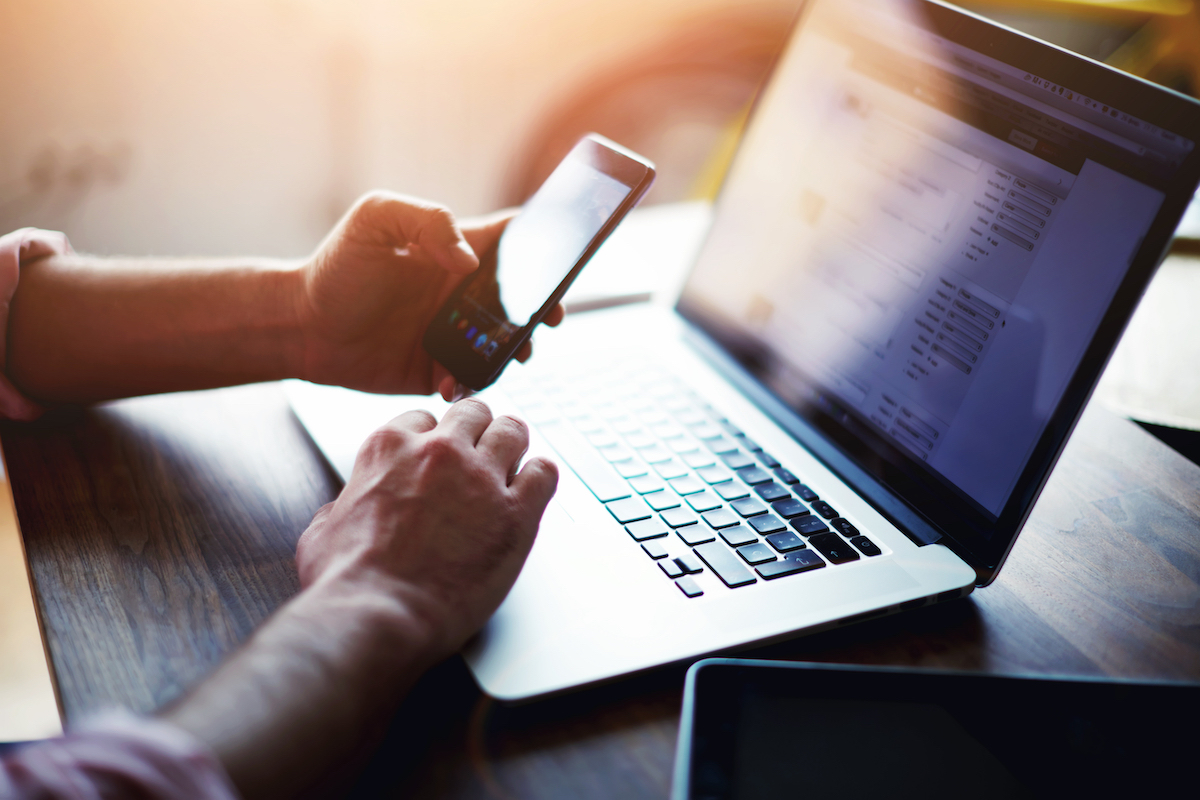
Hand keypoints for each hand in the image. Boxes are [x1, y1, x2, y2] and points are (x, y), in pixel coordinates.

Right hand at [294, 398, 557, 660]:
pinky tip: (532, 490)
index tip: (439, 455)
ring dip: (513, 445)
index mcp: (390, 447)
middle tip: (480, 452)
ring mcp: (482, 478)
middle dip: (478, 430)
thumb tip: (341, 512)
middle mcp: (440, 452)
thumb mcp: (323, 530)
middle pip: (474, 413)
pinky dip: (540, 478)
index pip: (424, 418)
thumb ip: (340, 508)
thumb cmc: (348, 581)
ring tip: (513, 463)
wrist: (379, 615)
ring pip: (513, 431)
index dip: (434, 438)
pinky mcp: (516, 513)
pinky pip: (545, 473)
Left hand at [295, 192, 564, 399]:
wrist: (300, 327)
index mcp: (455, 251)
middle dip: (546, 306)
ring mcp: (454, 333)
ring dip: (519, 348)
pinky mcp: (439, 369)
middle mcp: (462, 293)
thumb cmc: (336, 268)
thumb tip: (471, 261)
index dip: (545, 243)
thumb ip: (427, 221)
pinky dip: (475, 381)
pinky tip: (456, 379)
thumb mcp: (375, 219)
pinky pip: (473, 378)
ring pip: (507, 342)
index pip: (513, 240)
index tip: (565, 256)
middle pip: (523, 297)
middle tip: (550, 317)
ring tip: (515, 354)